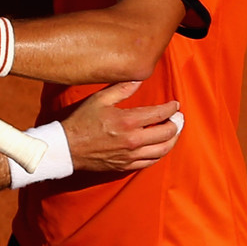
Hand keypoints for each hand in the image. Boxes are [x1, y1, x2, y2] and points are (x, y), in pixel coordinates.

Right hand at [62, 80, 180, 172]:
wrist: (67, 148)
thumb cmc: (82, 121)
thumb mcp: (100, 99)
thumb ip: (122, 89)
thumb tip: (139, 79)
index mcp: (128, 121)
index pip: (160, 114)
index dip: (171, 108)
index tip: (175, 105)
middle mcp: (133, 140)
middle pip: (167, 134)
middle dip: (177, 124)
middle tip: (178, 118)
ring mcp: (131, 155)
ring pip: (163, 150)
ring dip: (172, 140)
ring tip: (174, 132)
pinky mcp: (126, 165)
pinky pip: (151, 162)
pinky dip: (160, 153)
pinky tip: (160, 146)